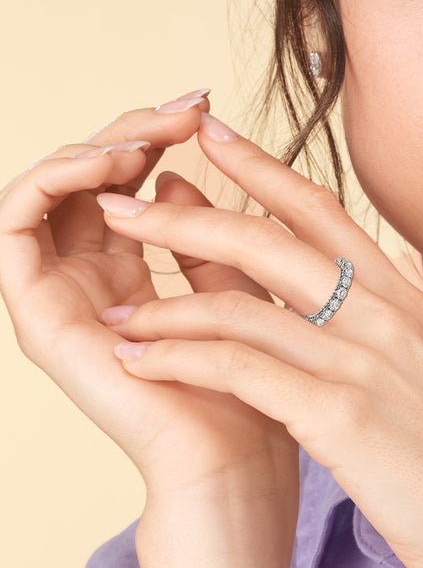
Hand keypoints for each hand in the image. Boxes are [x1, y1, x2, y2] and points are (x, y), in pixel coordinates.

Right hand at [0, 95, 298, 504]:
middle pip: (87, 179)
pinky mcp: (37, 313)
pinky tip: (114, 163)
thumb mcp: (237, 290)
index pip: (126, 184)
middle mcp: (89, 281)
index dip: (155, 137)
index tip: (205, 106)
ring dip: (98, 146)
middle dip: (132, 132)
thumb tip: (177, 175)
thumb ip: (207, 237)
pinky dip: (57, 178)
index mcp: (132, 276)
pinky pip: (16, 223)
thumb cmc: (253, 385)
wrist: (239, 462)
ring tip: (150, 133)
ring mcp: (59, 296)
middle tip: (183, 108)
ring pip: (50, 188)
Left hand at [95, 114, 422, 567]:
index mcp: (410, 303)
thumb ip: (398, 330)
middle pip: (272, 240)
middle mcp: (389, 318)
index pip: (325, 213)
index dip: (263, 167)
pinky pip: (242, 370)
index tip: (212, 137)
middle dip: (189, 217)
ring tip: (112, 310)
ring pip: (245, 304)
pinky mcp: (345, 419)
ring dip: (166, 302)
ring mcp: (368, 364)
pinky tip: (140, 363)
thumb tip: (369, 294)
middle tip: (126, 202)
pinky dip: (182, 360)